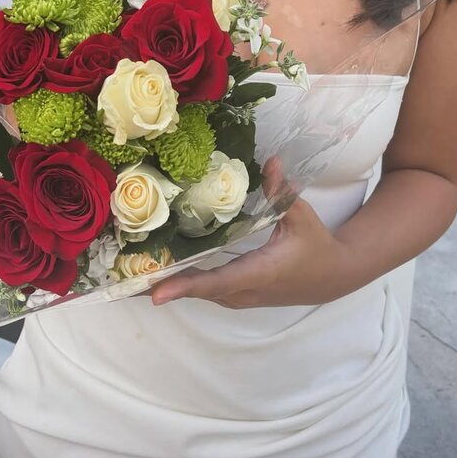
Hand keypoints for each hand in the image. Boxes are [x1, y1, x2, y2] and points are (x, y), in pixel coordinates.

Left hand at [150, 161, 347, 308]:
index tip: (156, 293)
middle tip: (123, 281)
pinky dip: (183, 284)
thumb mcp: (302, 217)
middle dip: (162, 286)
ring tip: (131, 278)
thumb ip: (283, 192)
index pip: (217, 281)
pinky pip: (206, 290)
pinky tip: (160, 274)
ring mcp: (240, 296)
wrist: (333, 277)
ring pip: (200, 292)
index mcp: (260, 272)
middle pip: (198, 290)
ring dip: (168, 286)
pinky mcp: (238, 294)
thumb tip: (271, 161)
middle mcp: (245, 291)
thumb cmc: (317, 246)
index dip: (186, 286)